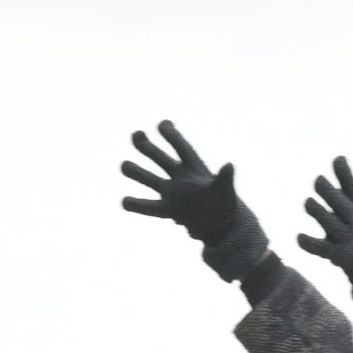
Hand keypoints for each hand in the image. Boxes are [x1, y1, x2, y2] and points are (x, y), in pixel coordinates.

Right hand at [121, 121, 268, 281]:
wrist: (223, 228)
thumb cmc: (226, 207)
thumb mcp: (225, 191)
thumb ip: (224, 179)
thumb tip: (229, 166)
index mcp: (195, 169)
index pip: (182, 148)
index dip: (172, 135)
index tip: (162, 124)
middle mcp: (181, 178)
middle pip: (161, 159)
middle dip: (148, 147)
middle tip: (136, 134)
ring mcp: (173, 193)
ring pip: (150, 179)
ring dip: (137, 172)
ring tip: (123, 165)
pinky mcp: (168, 210)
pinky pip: (149, 207)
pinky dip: (136, 204)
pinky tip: (124, 201)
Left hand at [297, 156, 352, 318]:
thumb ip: (346, 185)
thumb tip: (339, 157)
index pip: (352, 189)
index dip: (344, 174)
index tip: (337, 159)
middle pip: (341, 205)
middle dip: (329, 192)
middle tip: (318, 181)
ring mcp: (348, 239)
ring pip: (331, 224)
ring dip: (319, 212)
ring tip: (308, 202)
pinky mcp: (339, 255)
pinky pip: (322, 249)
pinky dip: (309, 243)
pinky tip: (299, 237)